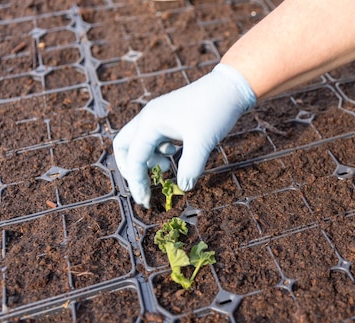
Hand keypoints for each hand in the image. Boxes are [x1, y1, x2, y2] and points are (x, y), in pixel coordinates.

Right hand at [113, 63, 255, 207]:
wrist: (230, 88)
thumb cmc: (215, 111)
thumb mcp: (203, 142)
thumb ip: (190, 167)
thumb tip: (183, 188)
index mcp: (151, 122)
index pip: (134, 157)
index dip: (137, 182)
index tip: (146, 201)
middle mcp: (149, 117)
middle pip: (125, 146)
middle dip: (131, 169)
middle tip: (145, 187)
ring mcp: (158, 116)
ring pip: (139, 142)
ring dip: (147, 160)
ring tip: (166, 169)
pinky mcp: (169, 118)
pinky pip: (154, 138)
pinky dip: (158, 151)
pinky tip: (174, 154)